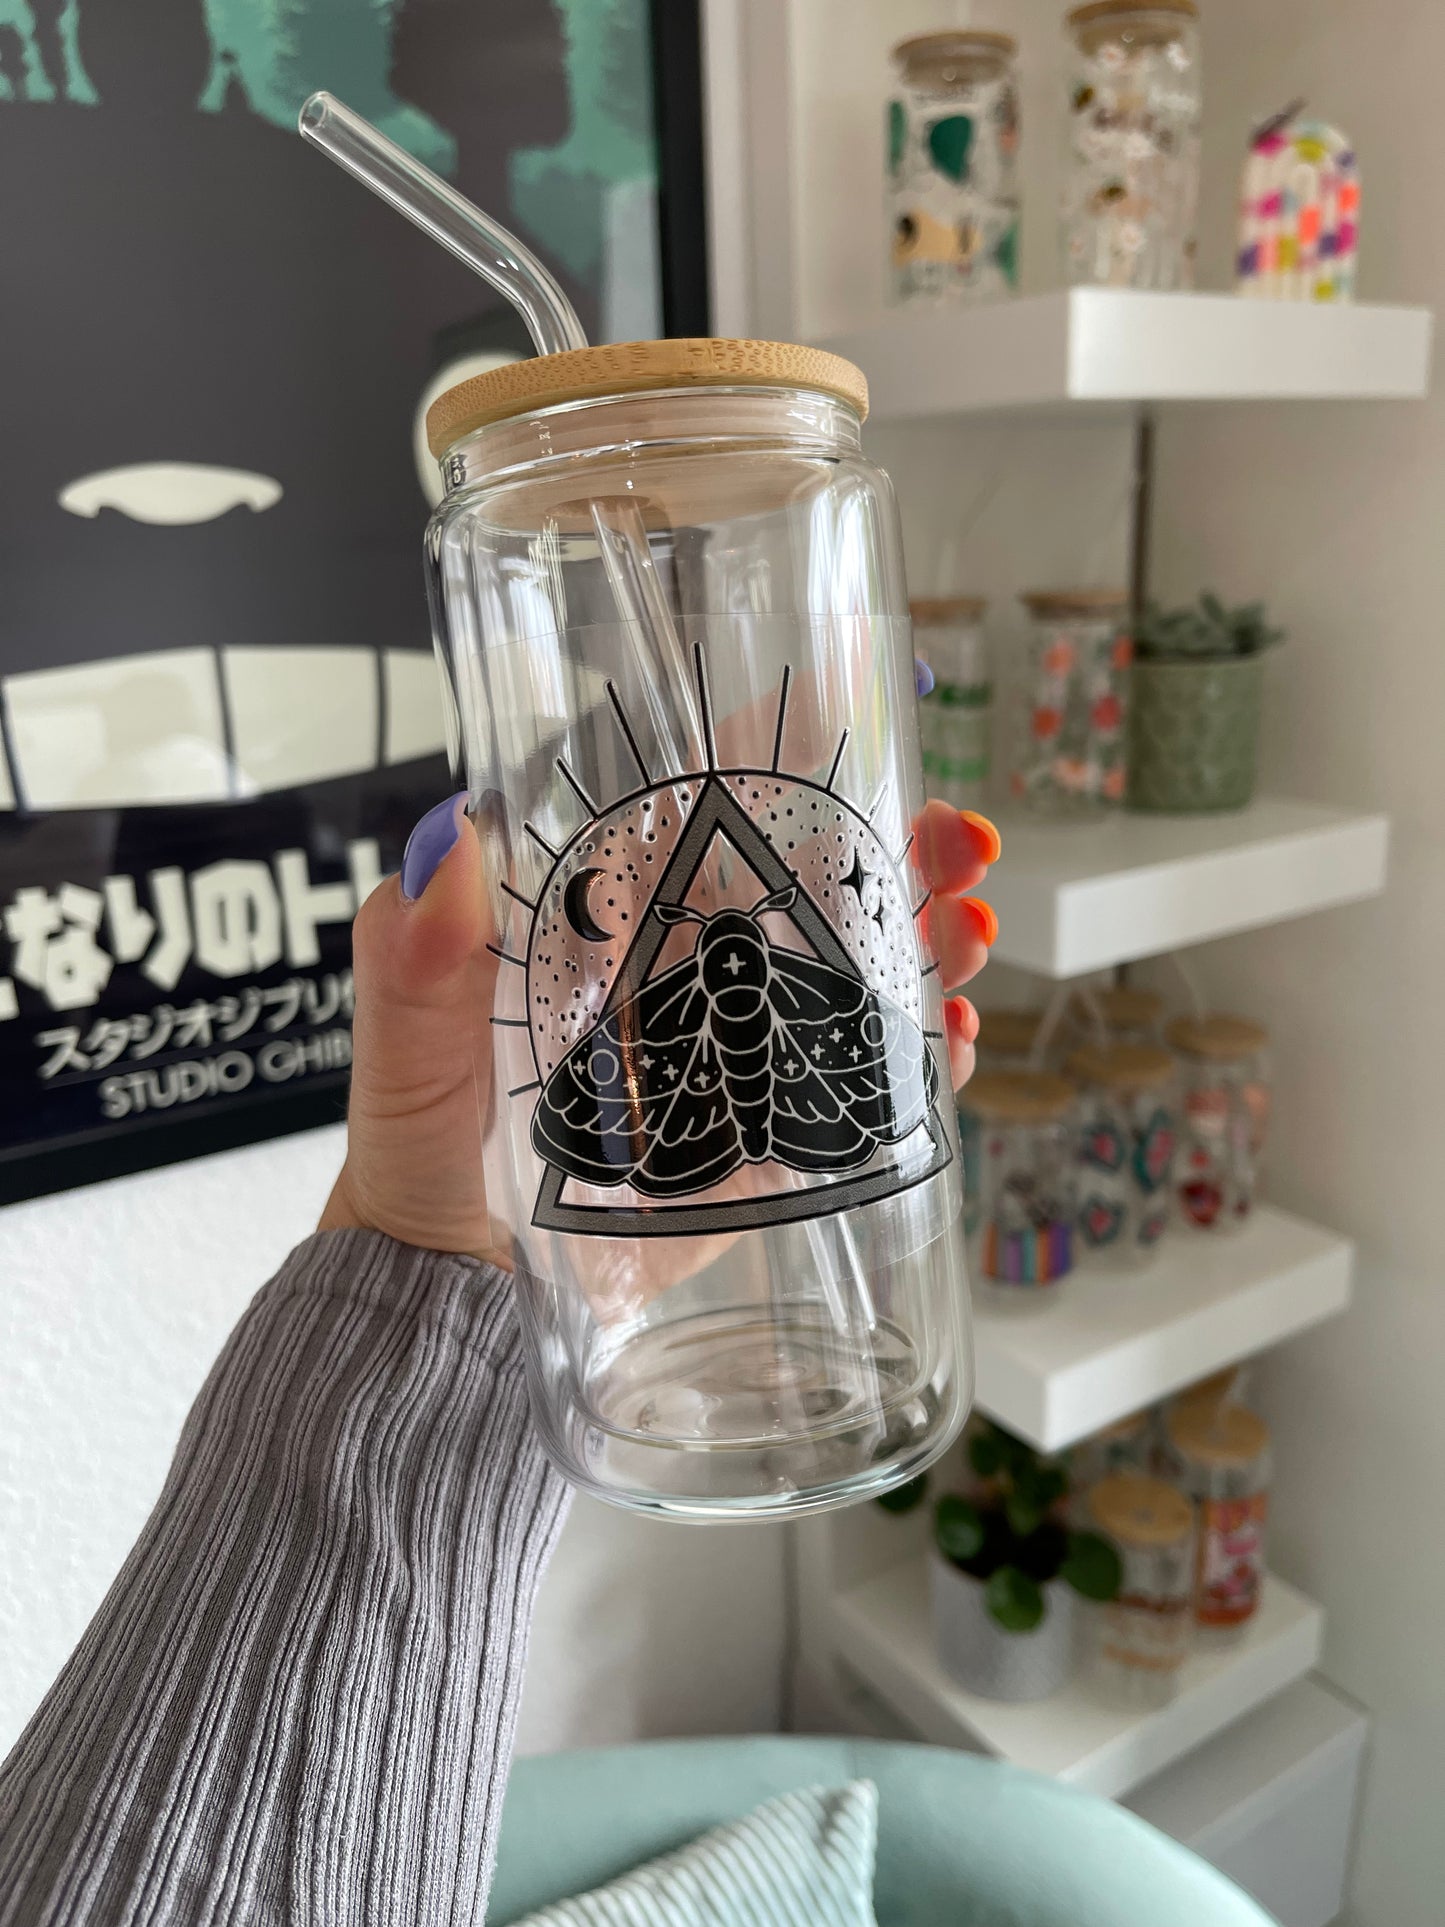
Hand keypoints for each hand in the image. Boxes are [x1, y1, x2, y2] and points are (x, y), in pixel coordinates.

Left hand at [321, 793, 998, 1262]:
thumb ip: (415, 954)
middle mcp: (686, 960)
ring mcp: (738, 1042)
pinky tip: (954, 1046)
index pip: (706, 798)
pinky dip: (922, 1056)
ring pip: (856, 967)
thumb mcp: (408, 1043)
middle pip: (813, 875)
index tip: (856, 708)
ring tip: (970, 937)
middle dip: (897, 845)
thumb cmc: (424, 1143)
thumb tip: (445, 842)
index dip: (785, 748)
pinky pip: (863, 1079)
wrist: (458, 1284)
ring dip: (929, 940)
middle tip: (957, 840)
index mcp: (611, 909)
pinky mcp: (769, 1128)